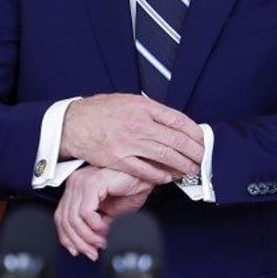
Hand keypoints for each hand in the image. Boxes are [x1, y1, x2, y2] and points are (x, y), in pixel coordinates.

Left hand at [54, 165, 152, 260]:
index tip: (77, 251)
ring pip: (73, 218)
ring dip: (88, 236)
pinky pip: (85, 212)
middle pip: (65, 219)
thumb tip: (86, 245)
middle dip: (79, 242)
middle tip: (92, 251)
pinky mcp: (92, 182)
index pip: (61, 216)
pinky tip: (105, 227)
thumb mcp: (107, 212)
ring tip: (101, 241)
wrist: (146, 176)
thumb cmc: (131, 188)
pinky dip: (95, 225)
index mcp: (76, 188)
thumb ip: (93, 225)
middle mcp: (76, 182)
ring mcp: (82, 181)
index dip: (67, 238)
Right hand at [61, 93, 203, 184]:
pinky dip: (160, 175)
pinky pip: (145, 171)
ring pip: (164, 157)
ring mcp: (129, 143)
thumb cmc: (100, 110)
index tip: (202, 139)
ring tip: (191, 169)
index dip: (194, 132)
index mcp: (142, 107)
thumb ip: (150, 110)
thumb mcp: (128, 100)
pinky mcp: (119, 160)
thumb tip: (173, 122)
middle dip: (194, 151)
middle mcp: (138, 124)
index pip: (177, 120)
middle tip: (203, 158)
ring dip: (182, 165)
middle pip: (176, 140)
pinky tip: (169, 176)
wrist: (73, 123)